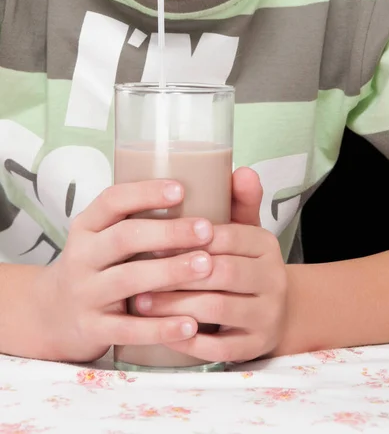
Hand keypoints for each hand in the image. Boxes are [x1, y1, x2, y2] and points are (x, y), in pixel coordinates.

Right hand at [33, 181, 213, 362]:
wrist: (52, 315)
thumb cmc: (96, 266)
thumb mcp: (102, 237)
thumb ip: (136, 220)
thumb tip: (200, 197)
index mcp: (87, 227)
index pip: (112, 200)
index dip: (145, 193)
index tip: (181, 189)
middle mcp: (82, 256)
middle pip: (124, 237)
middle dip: (168, 232)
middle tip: (207, 230)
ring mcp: (85, 294)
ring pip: (128, 280)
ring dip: (170, 272)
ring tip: (207, 266)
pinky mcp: (92, 330)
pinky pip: (128, 330)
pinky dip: (160, 328)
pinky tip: (190, 325)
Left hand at [135, 168, 287, 363]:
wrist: (275, 310)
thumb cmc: (243, 264)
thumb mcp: (244, 231)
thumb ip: (238, 201)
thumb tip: (241, 169)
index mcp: (266, 244)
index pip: (226, 236)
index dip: (188, 239)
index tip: (152, 241)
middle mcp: (273, 279)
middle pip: (221, 273)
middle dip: (176, 274)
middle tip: (136, 273)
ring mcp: (267, 315)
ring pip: (217, 310)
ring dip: (174, 306)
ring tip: (138, 302)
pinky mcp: (255, 346)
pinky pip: (219, 347)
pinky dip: (187, 341)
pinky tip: (160, 332)